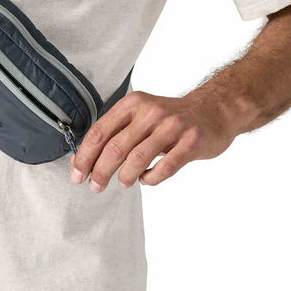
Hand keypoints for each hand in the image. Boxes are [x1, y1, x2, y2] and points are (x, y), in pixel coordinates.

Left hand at [70, 91, 240, 191]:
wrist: (213, 110)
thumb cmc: (170, 117)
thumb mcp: (141, 114)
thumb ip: (116, 132)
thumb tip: (85, 160)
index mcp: (133, 104)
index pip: (100, 132)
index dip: (84, 156)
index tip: (77, 174)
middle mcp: (150, 112)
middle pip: (115, 148)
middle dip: (100, 172)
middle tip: (94, 187)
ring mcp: (172, 127)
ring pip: (137, 159)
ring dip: (124, 177)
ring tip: (122, 183)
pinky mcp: (190, 142)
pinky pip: (164, 169)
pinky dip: (150, 179)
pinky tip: (145, 179)